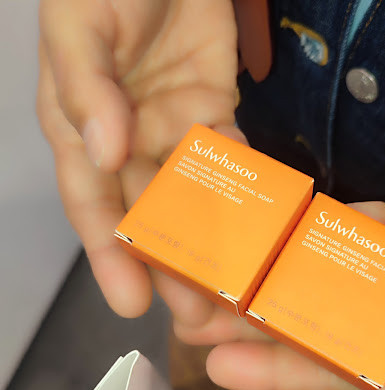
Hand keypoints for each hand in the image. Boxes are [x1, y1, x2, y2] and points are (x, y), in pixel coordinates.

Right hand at [37, 0, 238, 315]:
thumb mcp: (79, 27)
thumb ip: (86, 87)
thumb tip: (105, 150)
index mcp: (81, 130)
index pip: (92, 204)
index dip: (110, 255)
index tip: (130, 303)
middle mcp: (126, 142)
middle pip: (147, 215)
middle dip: (169, 266)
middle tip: (193, 315)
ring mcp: (172, 132)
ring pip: (191, 200)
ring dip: (209, 245)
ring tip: (228, 291)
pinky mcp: (213, 115)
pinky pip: (228, 162)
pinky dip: (241, 196)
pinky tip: (256, 231)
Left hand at [169, 171, 384, 389]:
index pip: (332, 371)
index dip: (277, 368)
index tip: (220, 361)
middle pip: (310, 319)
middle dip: (252, 316)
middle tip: (190, 310)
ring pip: (318, 267)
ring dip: (267, 267)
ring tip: (211, 265)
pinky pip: (345, 221)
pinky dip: (306, 221)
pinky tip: (262, 221)